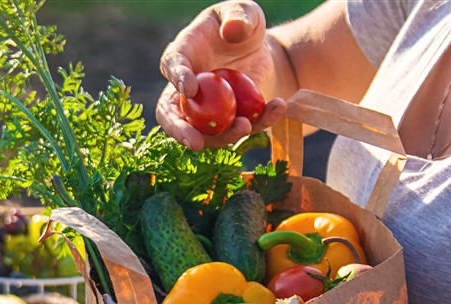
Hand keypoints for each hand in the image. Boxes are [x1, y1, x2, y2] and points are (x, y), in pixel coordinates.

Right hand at [156, 0, 286, 149]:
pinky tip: (278, 107)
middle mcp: (184, 87)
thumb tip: (232, 30)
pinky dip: (257, 124)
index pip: (172, 66)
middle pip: (172, 114)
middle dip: (180, 131)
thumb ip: (238, 16)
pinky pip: (237, 127)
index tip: (191, 89)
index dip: (177, 78)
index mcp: (182, 54)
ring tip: (246, 126)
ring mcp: (202, 107)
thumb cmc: (242, 24)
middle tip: (195, 142)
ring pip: (203, 131)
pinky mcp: (225, 118)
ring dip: (222, 136)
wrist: (257, 46)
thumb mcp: (244, 11)